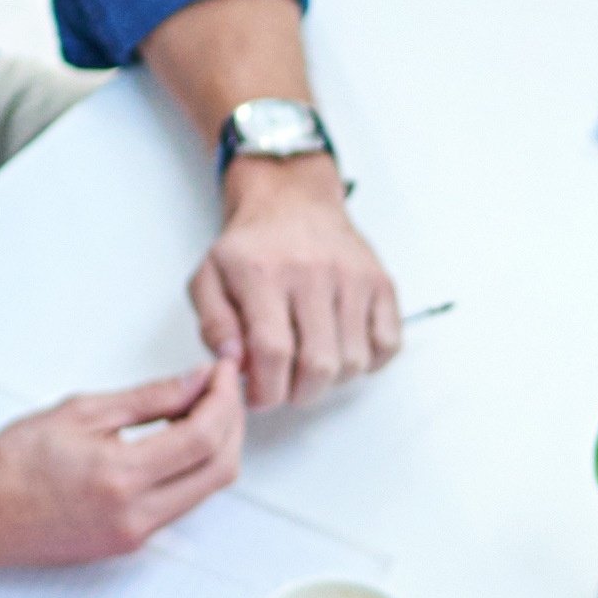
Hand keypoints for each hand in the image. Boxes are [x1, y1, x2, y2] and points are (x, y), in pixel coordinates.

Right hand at [0, 360, 244, 569]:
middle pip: (219, 470)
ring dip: (215, 448)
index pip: (203, 438)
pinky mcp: (130, 544)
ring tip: (200, 409)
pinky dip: (192, 470)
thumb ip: (149, 398)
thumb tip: (195, 382)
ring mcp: (135, 535)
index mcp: (121, 477)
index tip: (222, 375)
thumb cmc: (10, 464)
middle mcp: (135, 515)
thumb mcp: (82, 412)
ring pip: (206, 489)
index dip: (223, 400)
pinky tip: (179, 441)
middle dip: (231, 424)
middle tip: (220, 389)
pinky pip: (181, 504)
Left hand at [185, 160, 402, 410]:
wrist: (292, 200)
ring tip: (311, 364)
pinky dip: (369, 361)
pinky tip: (343, 348)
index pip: (273, 352)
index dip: (267, 390)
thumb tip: (233, 362)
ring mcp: (353, 277)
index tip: (261, 397)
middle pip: (318, 365)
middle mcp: (313, 273)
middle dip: (299, 393)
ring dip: (332, 380)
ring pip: (354, 361)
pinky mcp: (381, 282)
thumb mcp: (209, 278)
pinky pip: (388, 344)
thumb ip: (213, 325)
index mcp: (264, 274)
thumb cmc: (251, 247)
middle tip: (286, 388)